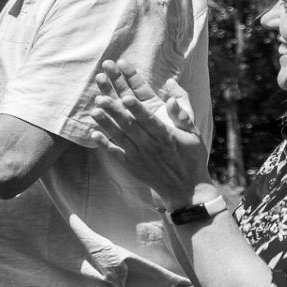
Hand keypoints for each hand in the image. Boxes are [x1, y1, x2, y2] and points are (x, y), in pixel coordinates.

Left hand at [87, 61, 209, 206]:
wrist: (185, 188)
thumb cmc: (191, 157)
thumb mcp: (193, 135)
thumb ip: (182, 115)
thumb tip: (171, 99)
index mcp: (166, 136)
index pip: (149, 120)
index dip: (136, 109)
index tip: (125, 97)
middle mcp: (150, 145)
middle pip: (130, 126)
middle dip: (115, 111)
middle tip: (101, 98)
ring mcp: (139, 156)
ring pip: (120, 137)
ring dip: (106, 124)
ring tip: (94, 111)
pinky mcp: (131, 165)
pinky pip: (115, 154)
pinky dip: (104, 144)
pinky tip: (93, 134)